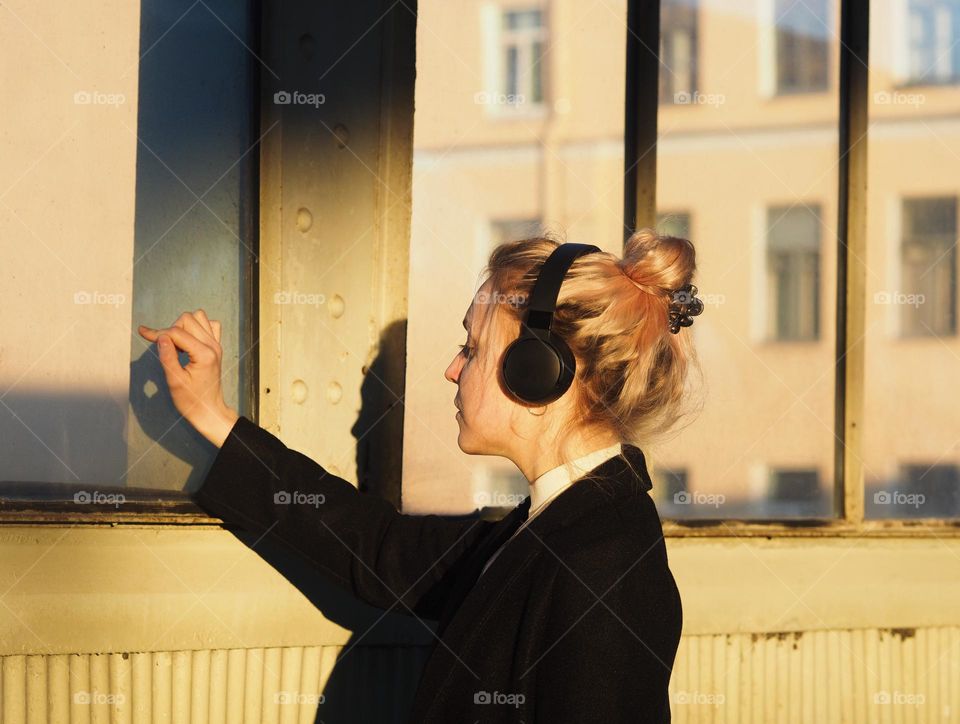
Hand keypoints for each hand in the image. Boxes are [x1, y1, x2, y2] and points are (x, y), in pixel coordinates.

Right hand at [137, 309, 238, 447]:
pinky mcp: (216, 347)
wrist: (209, 410)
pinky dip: (197, 327)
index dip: (157, 333)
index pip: (176, 332)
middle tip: (165, 347)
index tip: (142, 333)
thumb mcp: (175, 381)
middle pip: (188, 320)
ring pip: (199, 318)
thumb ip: (167, 357)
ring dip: (183, 326)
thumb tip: (161, 336)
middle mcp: (213, 346)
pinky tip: (188, 341)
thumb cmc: (191, 400)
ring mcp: (217, 345)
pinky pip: (210, 325)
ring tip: (176, 344)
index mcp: (204, 354)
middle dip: (171, 329)